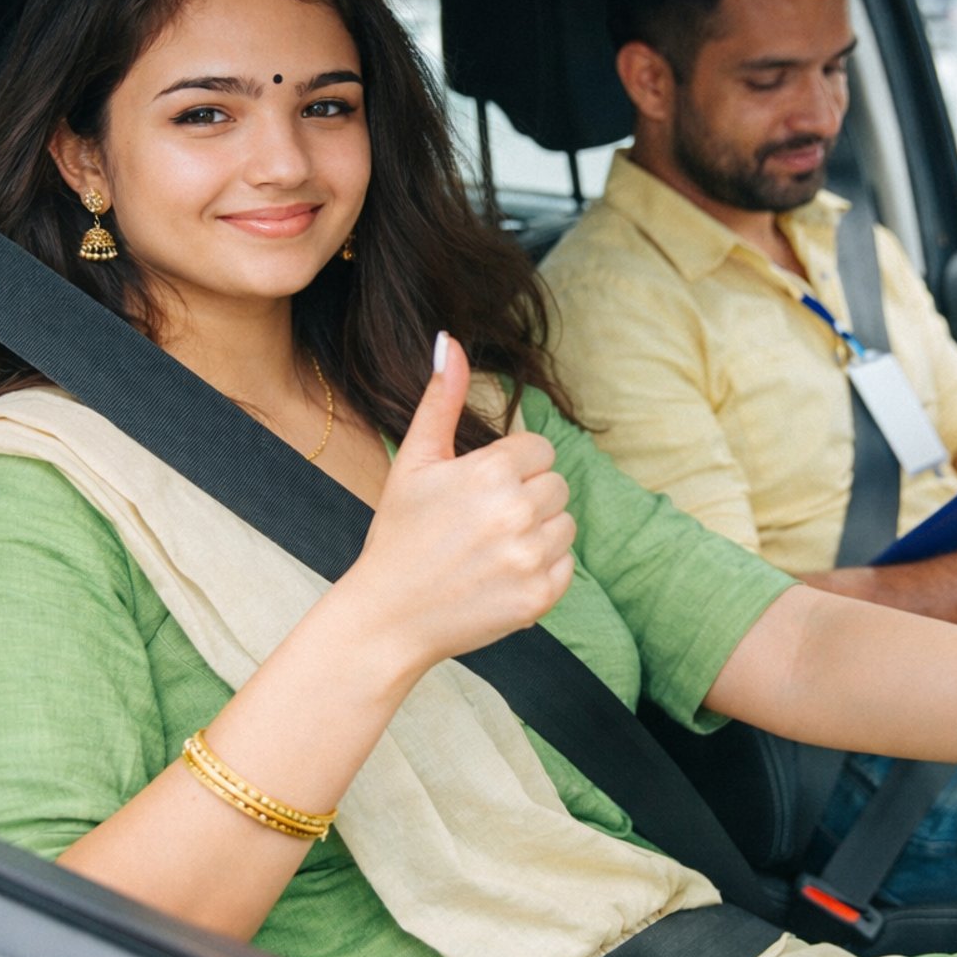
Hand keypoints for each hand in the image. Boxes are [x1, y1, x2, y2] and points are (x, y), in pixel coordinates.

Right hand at [341, 334, 575, 669]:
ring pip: (566, 525)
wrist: (389, 616)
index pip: (539, 449)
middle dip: (527, 499)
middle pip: (557, 485)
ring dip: (538, 534)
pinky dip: (542, 570)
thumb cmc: (399, 535)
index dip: (510, 468)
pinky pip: (567, 566)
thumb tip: (450, 340)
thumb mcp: (415, 461)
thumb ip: (441, 400)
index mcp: (488, 472)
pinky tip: (501, 575)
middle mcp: (514, 512)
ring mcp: (529, 557)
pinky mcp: (540, 596)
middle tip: (483, 523)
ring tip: (492, 549)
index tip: (479, 492)